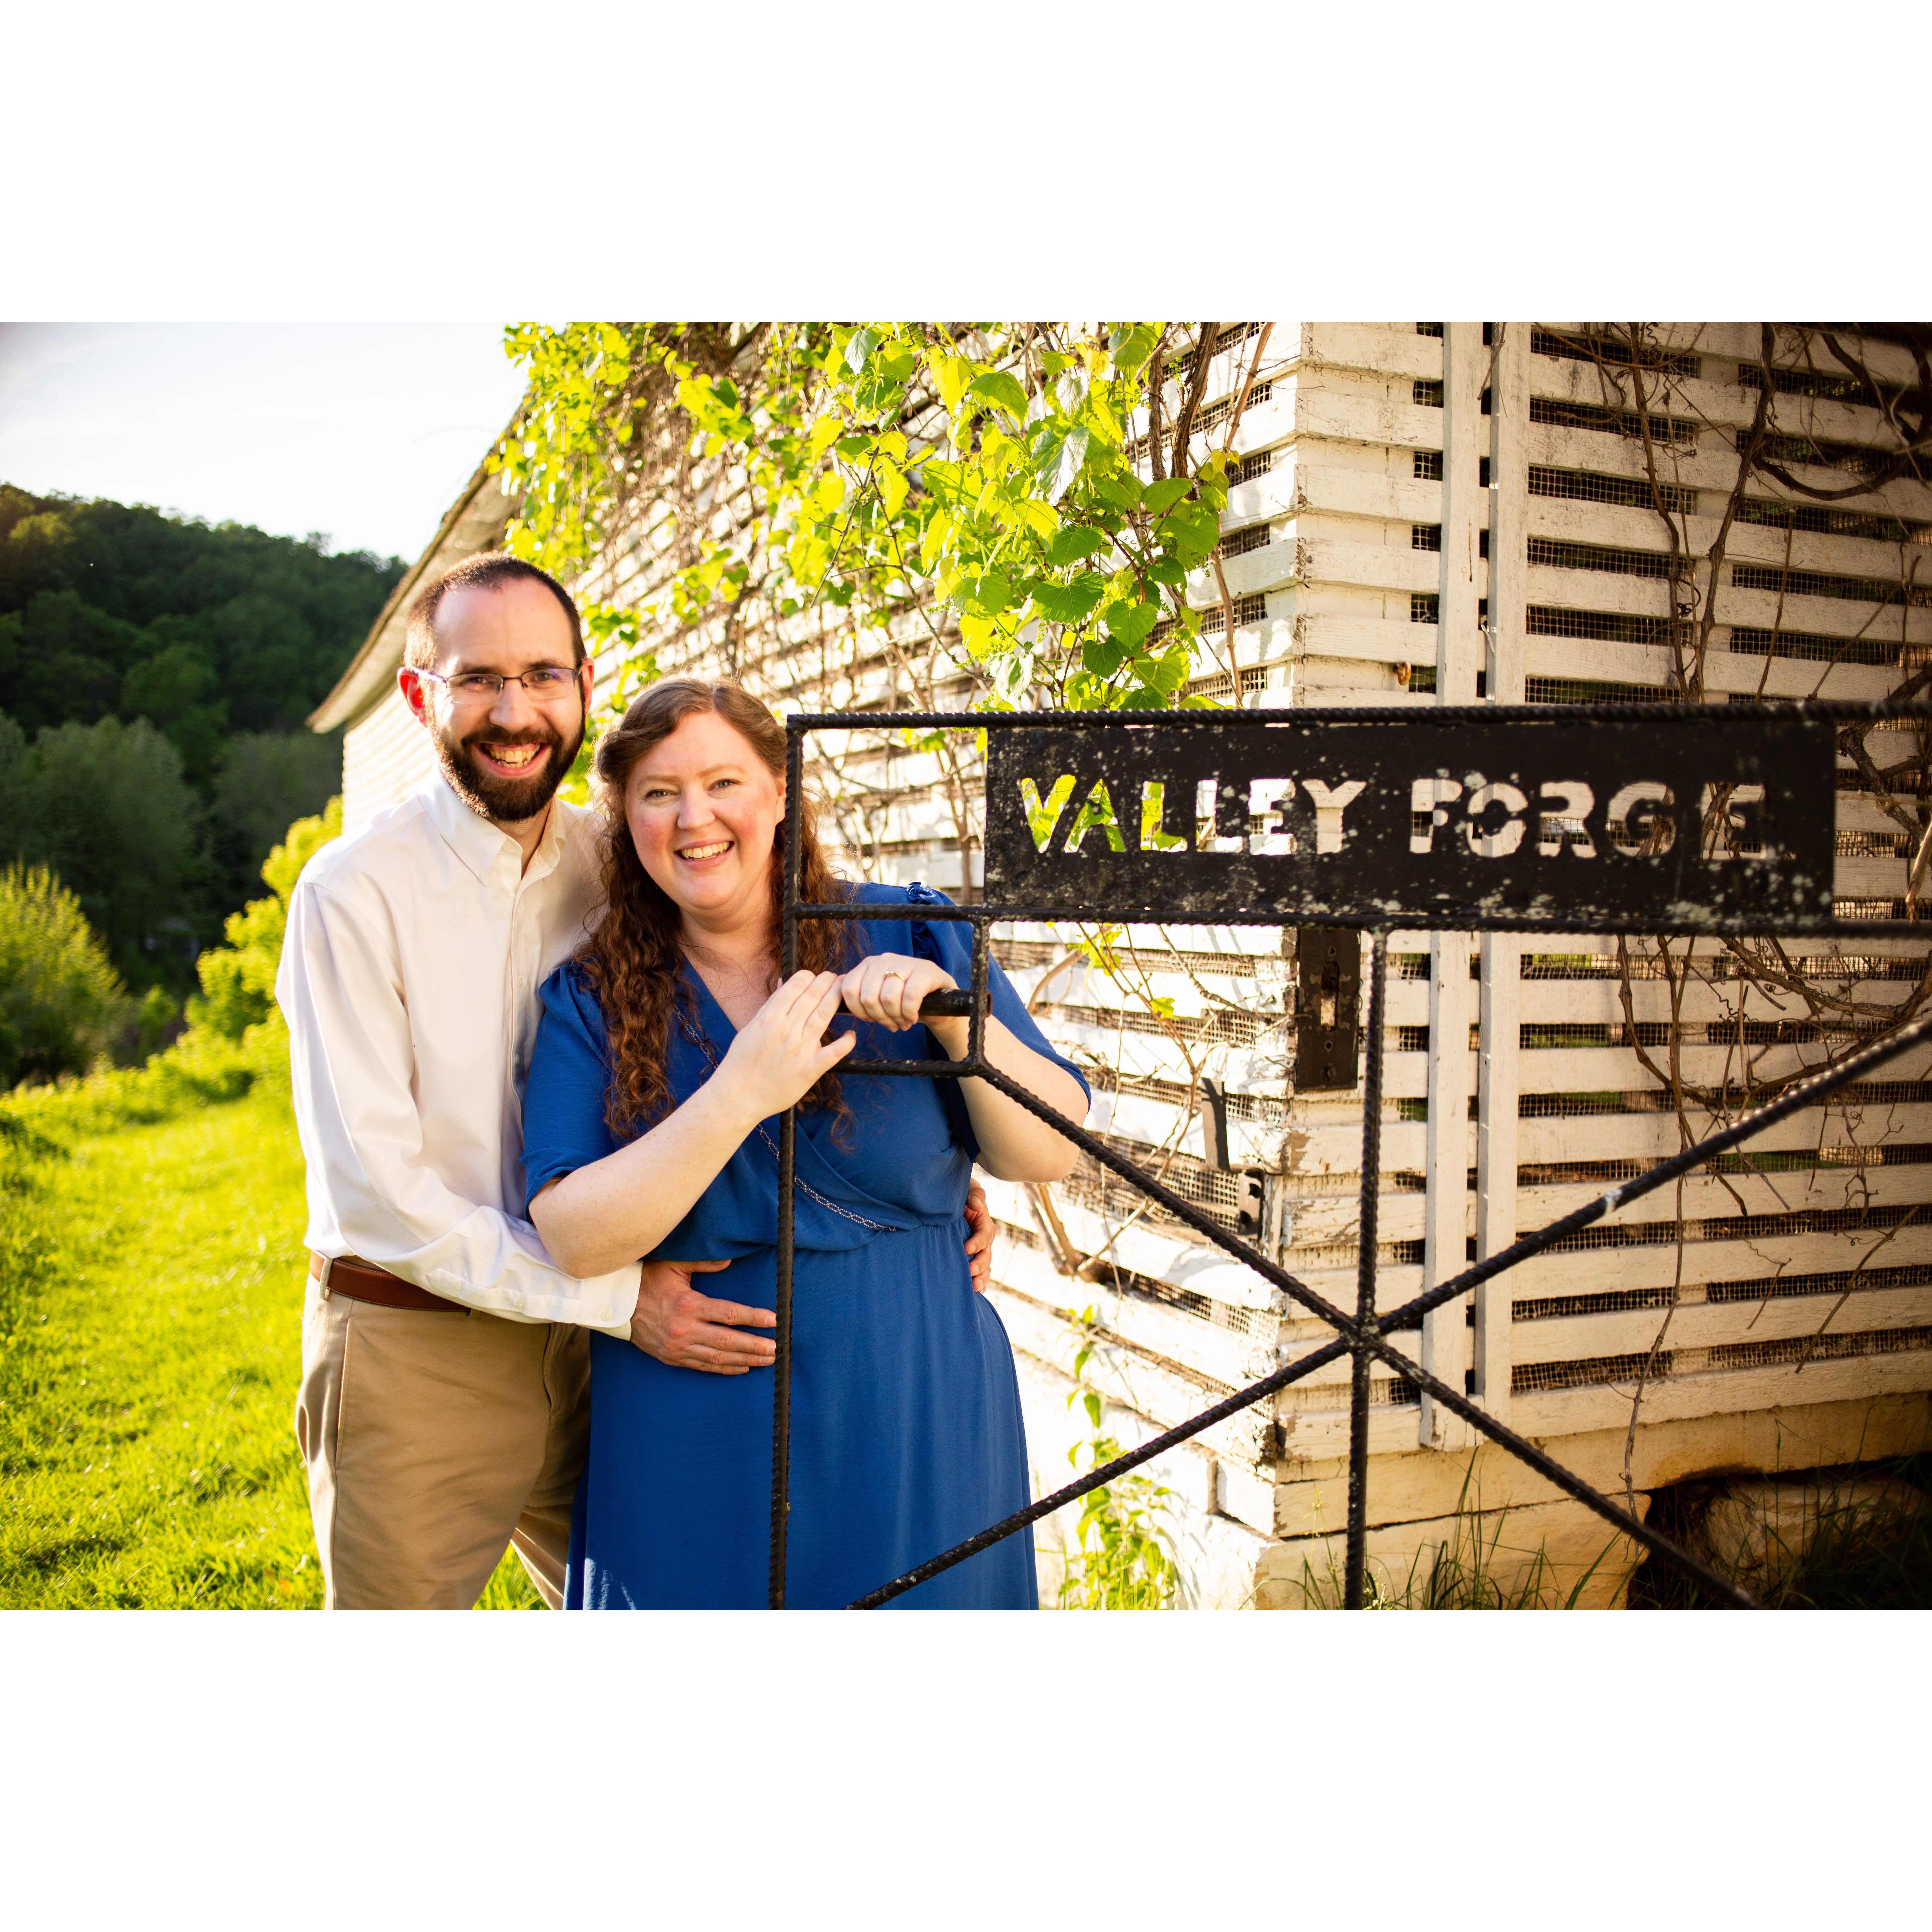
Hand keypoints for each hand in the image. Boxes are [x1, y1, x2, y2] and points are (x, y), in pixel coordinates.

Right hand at [628, 1258, 776, 1373]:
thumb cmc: (646, 1281)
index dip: (753, 1318)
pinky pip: (703, 1366)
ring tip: (766, 1360)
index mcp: (689, 1305)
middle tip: (776, 1349)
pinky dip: (724, 1369)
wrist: (616, 1306)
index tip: (773, 1321)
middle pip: (728, 1341)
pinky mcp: (672, 1358)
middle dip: (754, 1346)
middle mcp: (685, 1330)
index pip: (729, 1314)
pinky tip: (741, 1368)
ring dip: (744, 1360)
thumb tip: (729, 1261)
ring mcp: (678, 1347)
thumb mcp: (673, 1266)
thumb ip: (703, 1263)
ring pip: (718, 1357)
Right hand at [718, 970, 855, 1120]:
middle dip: (827, 982)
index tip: (815, 976)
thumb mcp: (750, 1028)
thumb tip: (784, 983)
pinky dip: (845, 1042)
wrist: (738, 1096)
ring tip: (845, 989)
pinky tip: (852, 1034)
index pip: (794, 986)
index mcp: (769, 1018)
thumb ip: (769, 1006)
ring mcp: (799, 1050)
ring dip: (836, 999)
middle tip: (836, 977)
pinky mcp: (809, 1070)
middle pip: (812, 997)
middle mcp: (786, 1030)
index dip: (808, 977)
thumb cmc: (742, 1062)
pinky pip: (833, 1053)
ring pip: (823, 1016)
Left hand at [837, 951, 956, 1033]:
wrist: (940, 1000)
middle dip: (879, 1018)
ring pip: (887, 998)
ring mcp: (905, 962)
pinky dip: (909, 1014)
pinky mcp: (925, 970)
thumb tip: (838, 1007)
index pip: (849, 990)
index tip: (871, 1020)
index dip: (858, 1012)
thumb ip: (860, 998)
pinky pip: (909, 997)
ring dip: (895, 1017)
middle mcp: (883, 959)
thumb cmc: (904, 1001)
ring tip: (903, 1021)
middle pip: (867, 997)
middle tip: (891, 1024)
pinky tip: (912, 1017)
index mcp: (867, 965)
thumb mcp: (878, 997)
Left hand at [963, 1179, 993, 1293]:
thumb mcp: (968, 1188)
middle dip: (980, 1265)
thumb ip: (975, 1193)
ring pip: (985, 1268)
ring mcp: (978, 1252)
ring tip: (973, 1288)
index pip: (985, 1235)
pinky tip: (974, 1294)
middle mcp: (983, 1240)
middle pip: (987, 1255)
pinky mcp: (971, 1260)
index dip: (977, 1242)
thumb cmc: (959, 1194)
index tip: (965, 1248)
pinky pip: (979, 1274)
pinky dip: (979, 1284)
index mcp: (984, 1224)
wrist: (949, 1203)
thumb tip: (977, 1205)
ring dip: (981, 1279)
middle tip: (969, 1272)